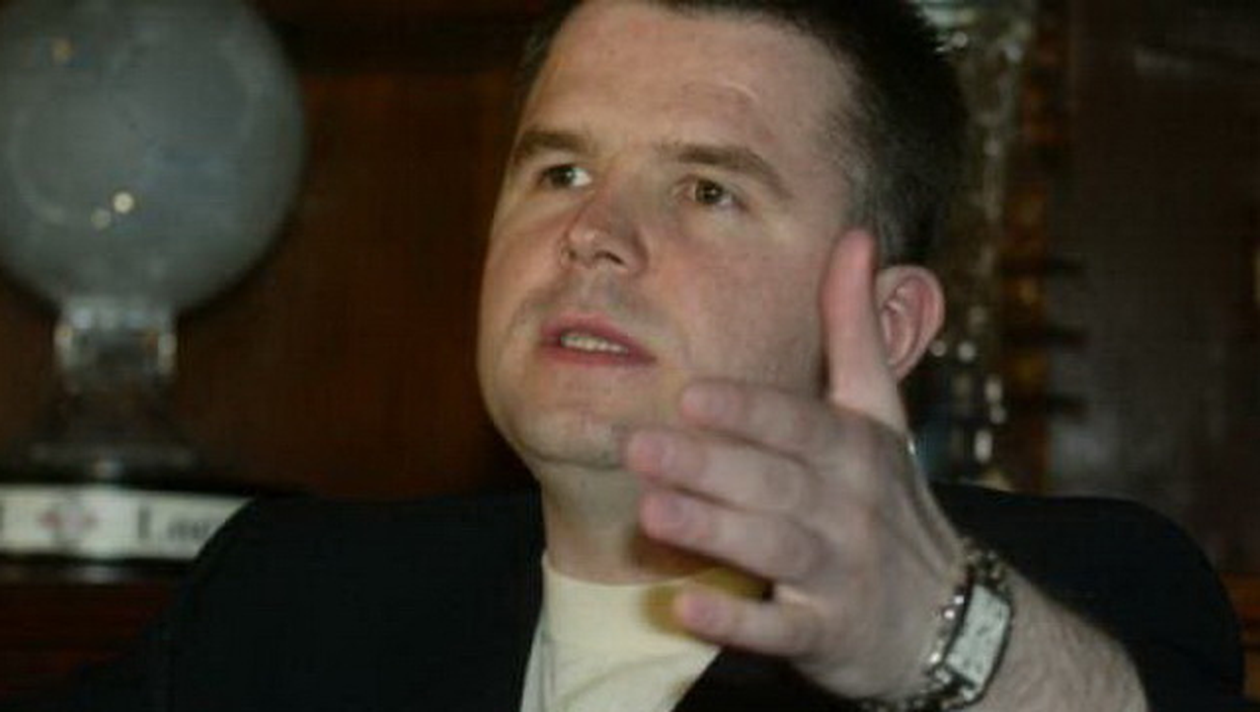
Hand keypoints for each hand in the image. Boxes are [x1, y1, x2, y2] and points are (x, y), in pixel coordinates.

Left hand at [625, 230, 964, 697]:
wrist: (947, 616)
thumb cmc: (889, 499)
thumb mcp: (880, 414)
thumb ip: (856, 331)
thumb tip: (856, 237)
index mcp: (854, 449)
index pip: (798, 424)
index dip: (749, 411)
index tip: (690, 395)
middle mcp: (849, 507)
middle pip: (775, 482)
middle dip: (709, 465)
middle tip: (639, 447)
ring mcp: (841, 575)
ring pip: (776, 549)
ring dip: (716, 531)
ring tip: (652, 512)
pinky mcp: (829, 635)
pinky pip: (782, 632)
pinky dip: (738, 625)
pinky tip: (685, 610)